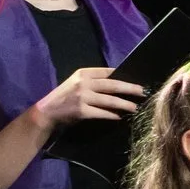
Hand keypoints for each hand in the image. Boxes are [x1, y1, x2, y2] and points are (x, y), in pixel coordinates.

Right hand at [31, 66, 146, 125]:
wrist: (47, 111)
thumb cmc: (65, 96)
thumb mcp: (77, 83)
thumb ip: (93, 81)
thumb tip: (119, 83)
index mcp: (83, 73)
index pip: (108, 71)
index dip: (124, 75)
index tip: (137, 79)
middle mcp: (83, 83)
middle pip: (113, 85)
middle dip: (130, 88)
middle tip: (143, 92)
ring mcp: (82, 97)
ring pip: (110, 100)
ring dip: (125, 104)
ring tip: (135, 107)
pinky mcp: (82, 110)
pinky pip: (102, 113)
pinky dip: (112, 115)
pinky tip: (120, 117)